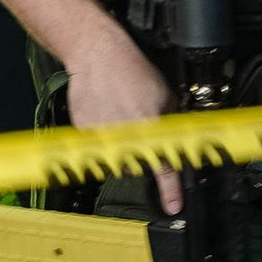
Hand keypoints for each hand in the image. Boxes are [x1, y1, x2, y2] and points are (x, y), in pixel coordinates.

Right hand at [64, 33, 184, 211]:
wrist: (97, 55)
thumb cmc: (131, 70)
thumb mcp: (166, 95)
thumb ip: (171, 123)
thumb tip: (177, 142)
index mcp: (150, 129)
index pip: (164, 169)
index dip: (171, 191)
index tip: (174, 206)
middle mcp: (125, 137)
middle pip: (138, 163)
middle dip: (143, 153)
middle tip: (139, 125)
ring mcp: (102, 136)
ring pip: (117, 156)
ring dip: (122, 146)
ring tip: (121, 116)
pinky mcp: (85, 133)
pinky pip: (98, 146)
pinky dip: (104, 135)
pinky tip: (107, 113)